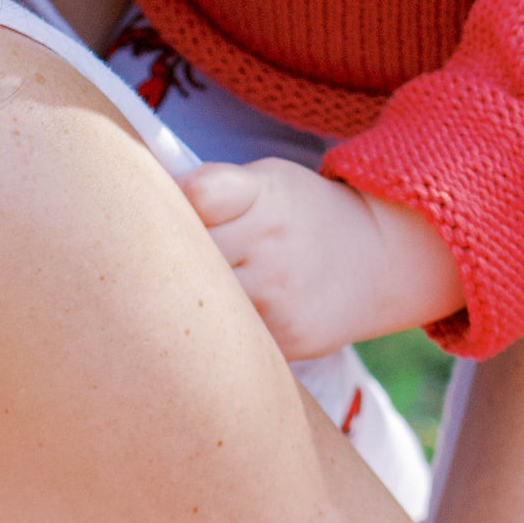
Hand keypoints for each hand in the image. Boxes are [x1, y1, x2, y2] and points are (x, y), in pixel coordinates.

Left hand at [180, 157, 463, 359]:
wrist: (378, 259)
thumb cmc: (301, 213)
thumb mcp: (268, 181)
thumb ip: (215, 188)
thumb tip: (145, 196)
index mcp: (265, 195)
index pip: (198, 196)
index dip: (172, 203)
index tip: (162, 209)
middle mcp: (273, 245)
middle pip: (191, 253)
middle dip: (167, 256)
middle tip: (154, 259)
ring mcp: (279, 298)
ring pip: (203, 302)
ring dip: (185, 298)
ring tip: (178, 292)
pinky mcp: (285, 341)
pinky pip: (228, 339)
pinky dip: (214, 330)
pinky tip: (213, 320)